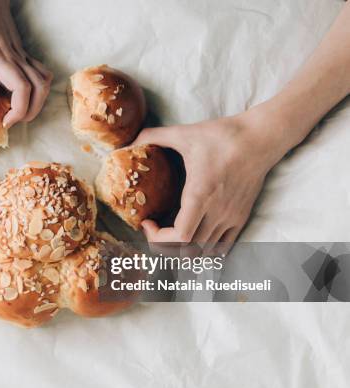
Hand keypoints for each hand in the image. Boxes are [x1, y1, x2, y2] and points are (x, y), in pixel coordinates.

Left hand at [0, 0, 52, 127]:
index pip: (21, 88)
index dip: (19, 110)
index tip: (4, 121)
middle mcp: (15, 57)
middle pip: (40, 89)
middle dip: (31, 112)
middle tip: (12, 122)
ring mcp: (22, 54)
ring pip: (45, 81)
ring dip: (39, 101)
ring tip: (20, 112)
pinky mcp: (24, 52)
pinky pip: (42, 73)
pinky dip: (39, 88)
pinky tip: (23, 94)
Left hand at [133, 112, 283, 248]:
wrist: (261, 137)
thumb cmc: (223, 136)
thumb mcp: (184, 133)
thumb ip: (153, 136)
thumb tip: (128, 141)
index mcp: (200, 195)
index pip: (180, 237)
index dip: (158, 238)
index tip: (147, 223)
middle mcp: (217, 212)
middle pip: (188, 251)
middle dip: (164, 245)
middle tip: (153, 229)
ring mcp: (231, 217)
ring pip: (204, 252)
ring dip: (182, 249)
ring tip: (170, 233)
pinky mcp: (241, 217)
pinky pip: (223, 248)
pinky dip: (204, 250)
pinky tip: (193, 237)